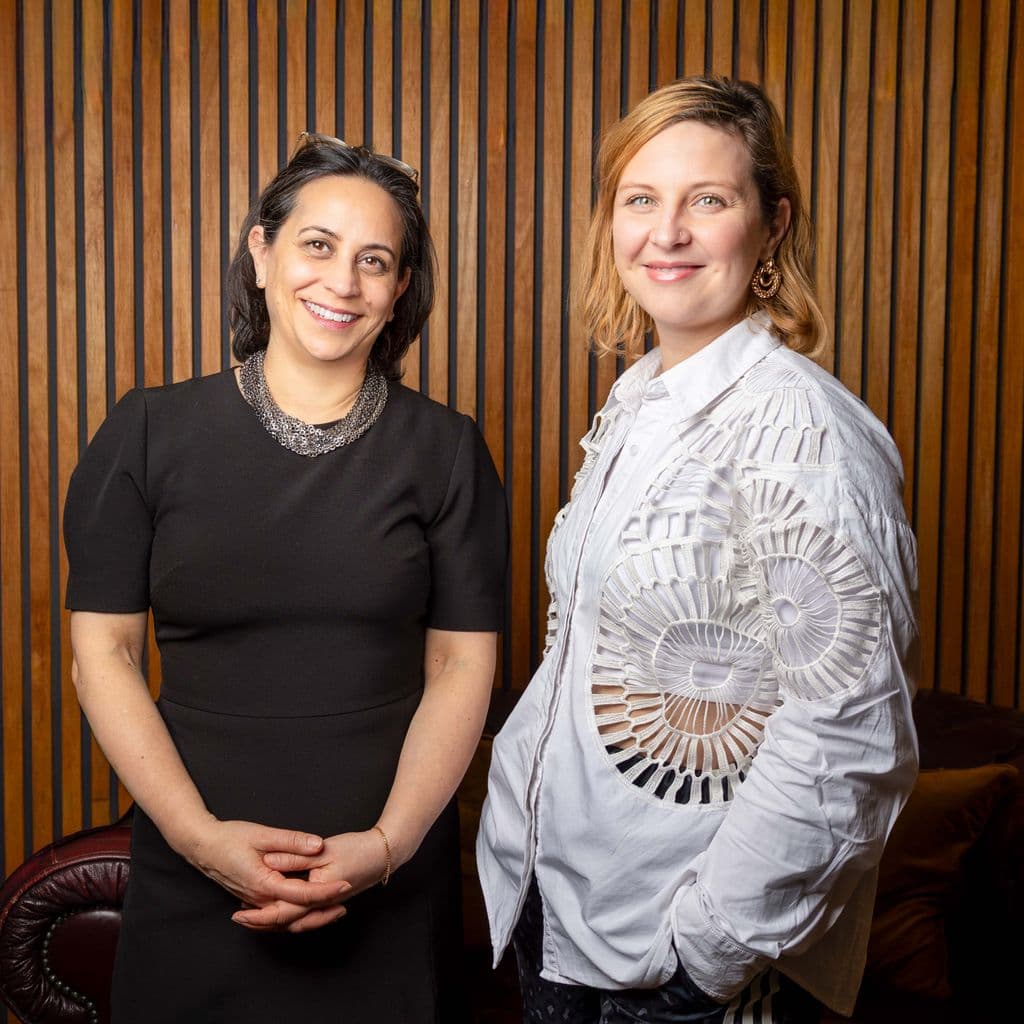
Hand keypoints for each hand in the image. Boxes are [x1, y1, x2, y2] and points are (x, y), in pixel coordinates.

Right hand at [180, 818, 350, 914]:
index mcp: (264, 884)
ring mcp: (255, 902)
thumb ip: (292, 841)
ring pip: (286, 919)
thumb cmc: (229, 838)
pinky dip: (294, 914)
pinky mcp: (253, 900)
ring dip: (310, 917)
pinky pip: (276, 914)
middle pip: (296, 915)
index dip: (326, 891)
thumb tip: (318, 845)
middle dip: (322, 913)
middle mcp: (260, 899)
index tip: (345, 884)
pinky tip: (309, 907)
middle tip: (345, 904)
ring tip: (334, 909)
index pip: (302, 894)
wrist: (202, 847)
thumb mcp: (263, 835)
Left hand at [233, 830, 387, 932]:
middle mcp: (321, 906)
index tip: (239, 914)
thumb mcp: (324, 850)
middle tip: (239, 919)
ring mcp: (326, 906)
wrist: (385, 853)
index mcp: (317, 895)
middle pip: (287, 922)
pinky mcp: (330, 901)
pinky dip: (289, 915)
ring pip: (295, 922)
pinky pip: (305, 915)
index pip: (282, 912)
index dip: (258, 915)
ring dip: (274, 921)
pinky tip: (280, 907)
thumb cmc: (357, 849)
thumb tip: (269, 862)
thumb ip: (295, 857)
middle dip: (262, 923)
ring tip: (253, 917)